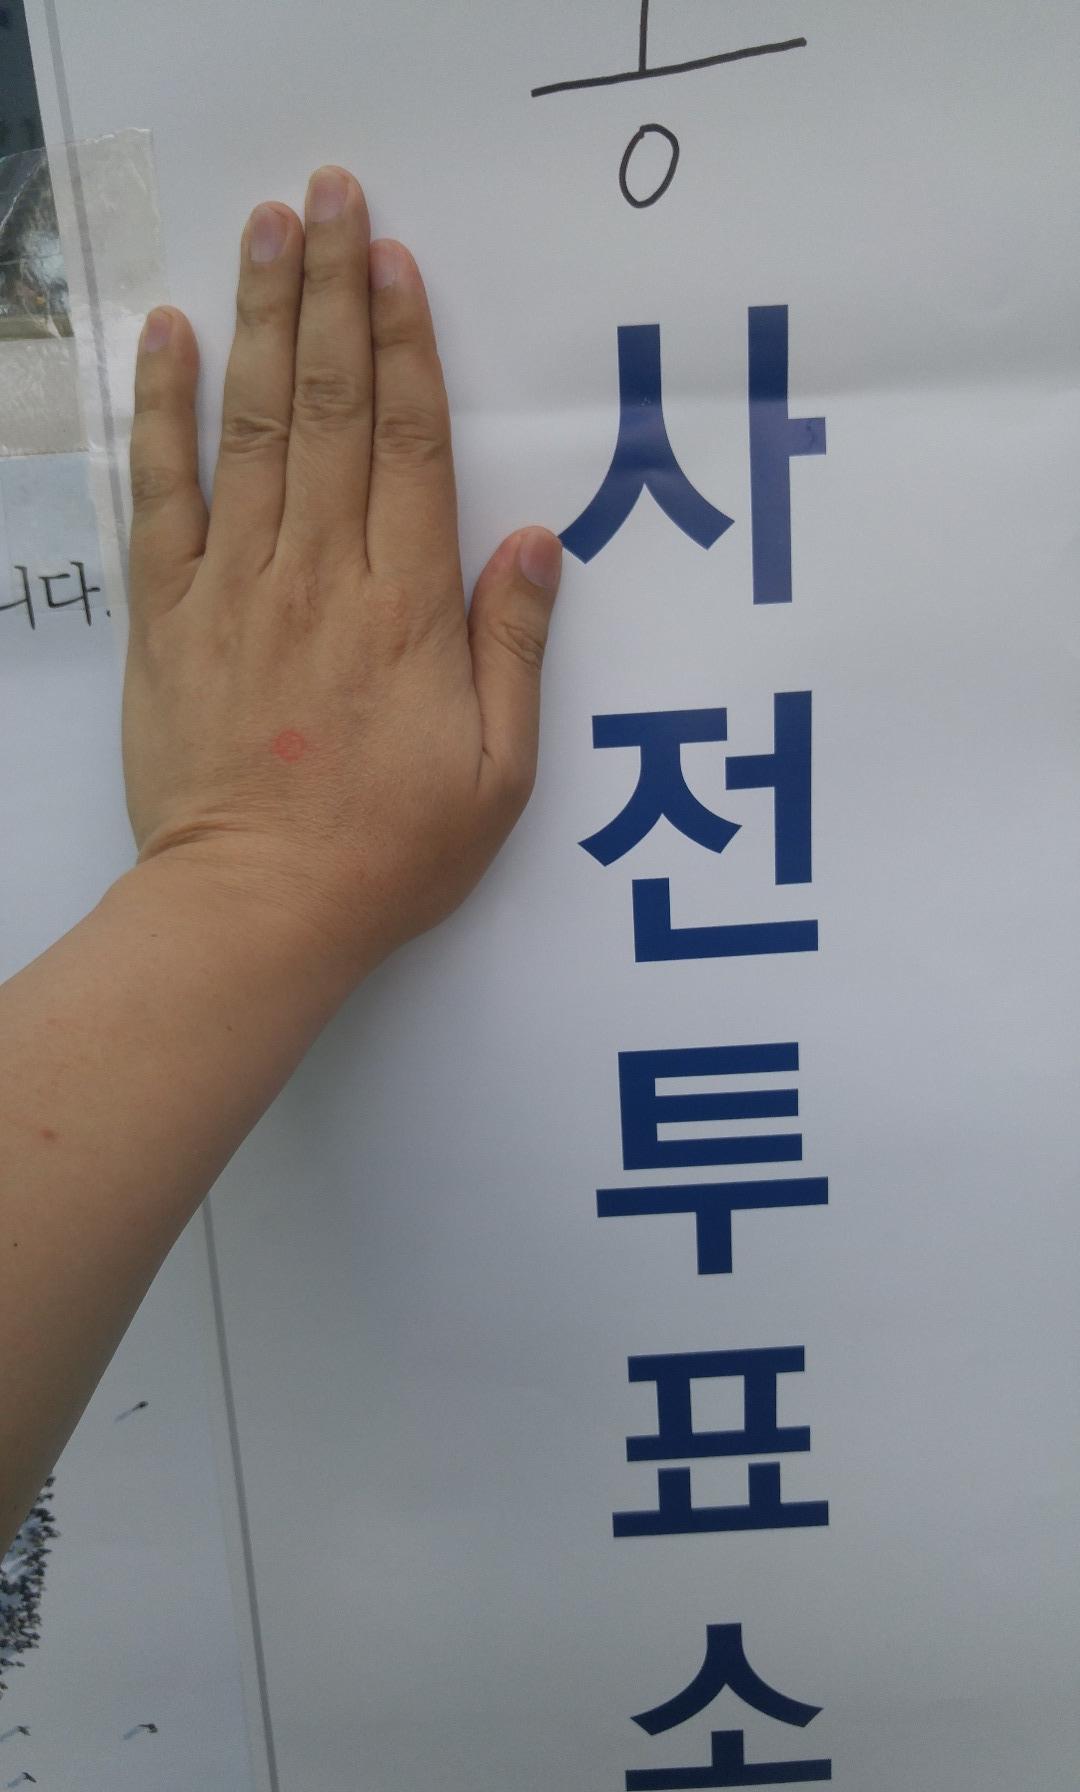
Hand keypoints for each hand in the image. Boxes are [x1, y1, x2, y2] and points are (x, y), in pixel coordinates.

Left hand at [124, 166, 560, 990]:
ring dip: (259, 316)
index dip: (406, 342)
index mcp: (406, 607)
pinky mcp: (168, 617)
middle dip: (333, 290)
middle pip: (329, 405)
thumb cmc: (386, 853)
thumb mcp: (498, 771)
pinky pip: (160, 494)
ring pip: (250, 426)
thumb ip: (514, 647)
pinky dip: (161, 411)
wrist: (257, 910)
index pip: (409, 442)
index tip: (398, 259)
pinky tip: (169, 335)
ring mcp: (235, 588)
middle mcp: (319, 574)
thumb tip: (537, 541)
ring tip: (268, 226)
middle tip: (332, 195)